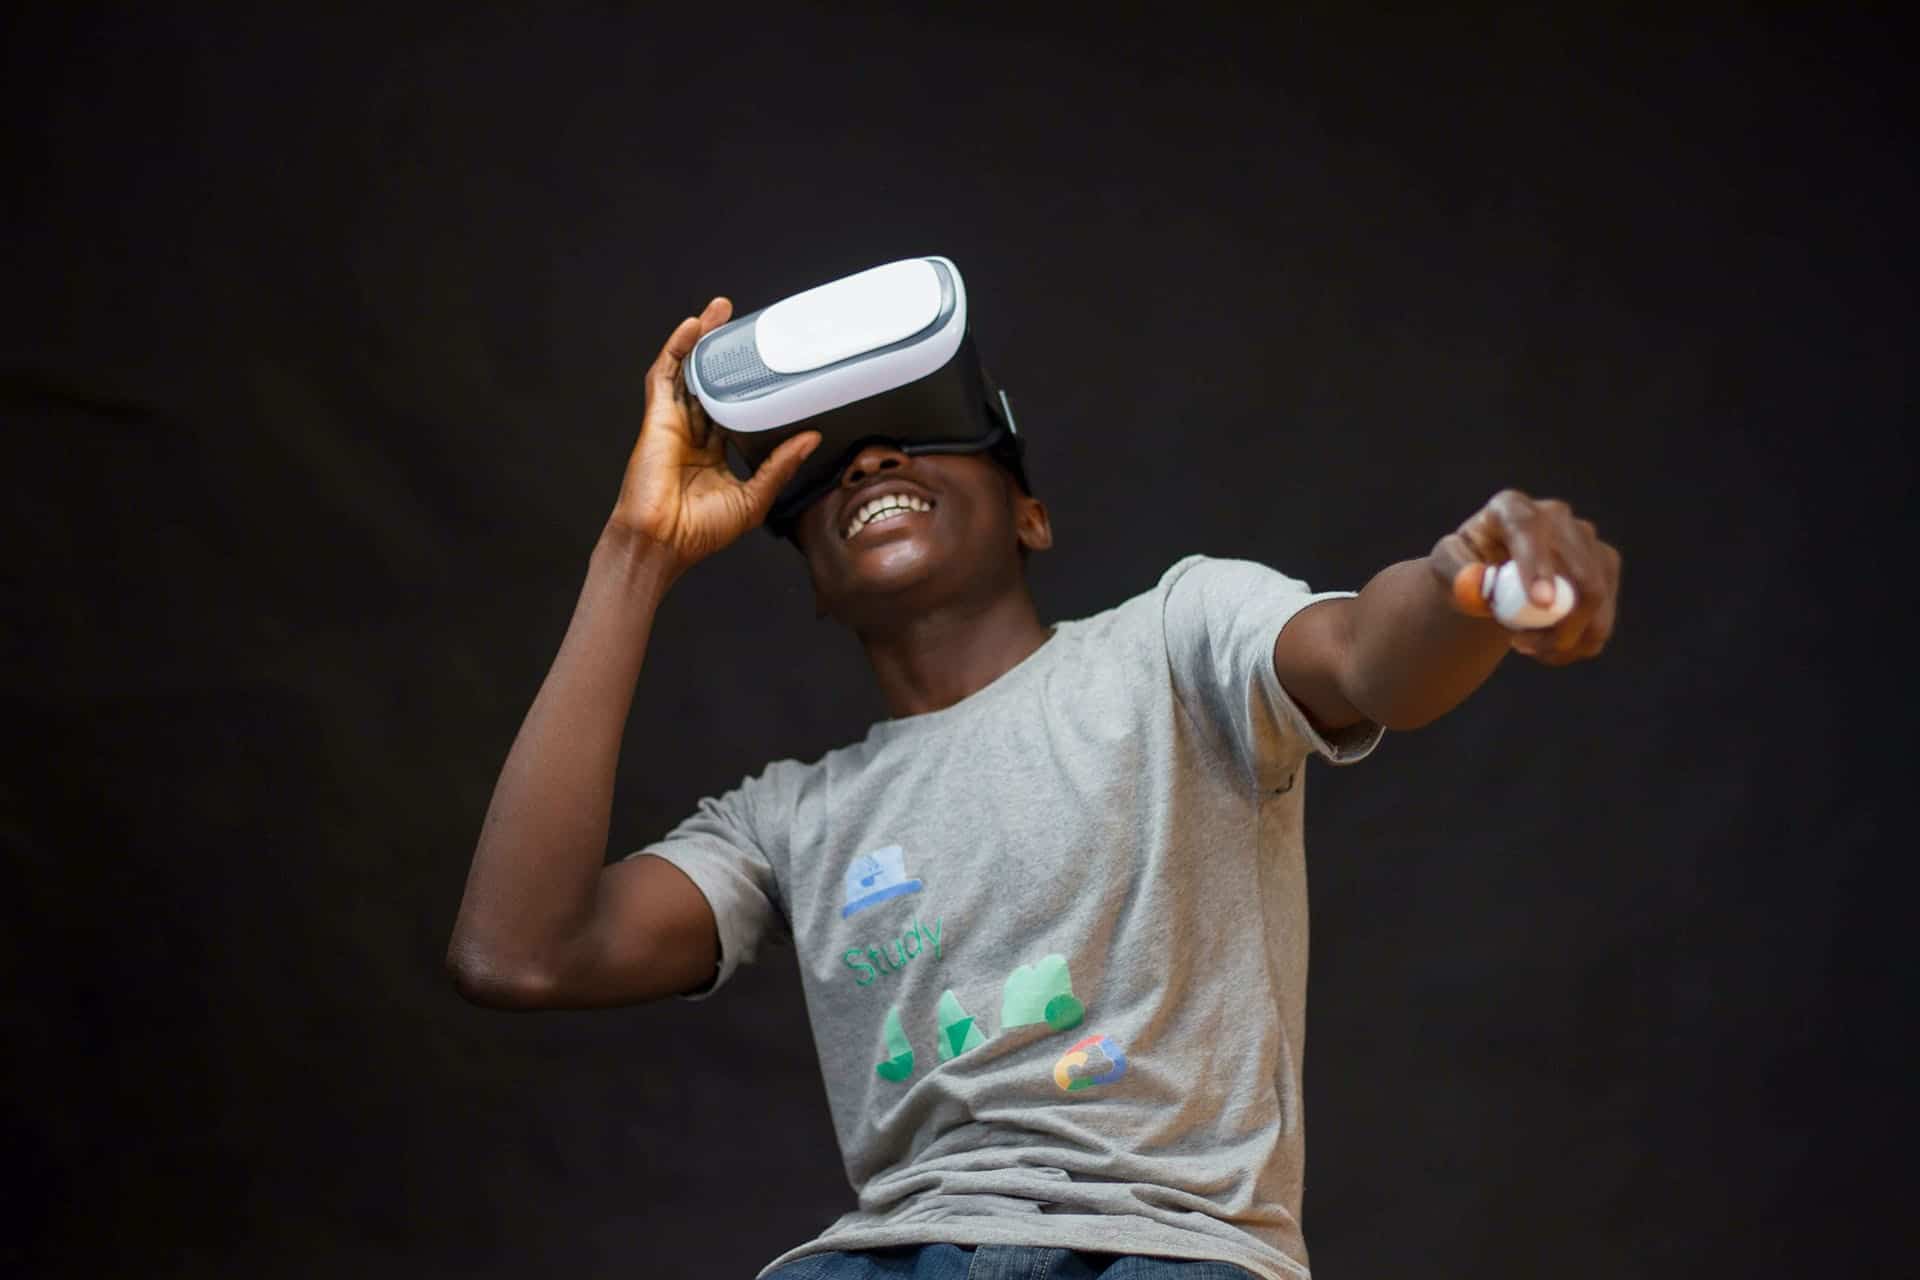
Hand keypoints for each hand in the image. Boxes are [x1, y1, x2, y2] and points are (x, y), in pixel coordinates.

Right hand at [608, 297, 820, 571]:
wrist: (661, 542)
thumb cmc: (698, 532)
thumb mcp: (754, 498)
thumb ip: (780, 466)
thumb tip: (811, 439)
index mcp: (714, 455)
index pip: (733, 410)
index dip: (746, 387)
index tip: (768, 368)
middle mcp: (693, 435)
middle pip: (710, 383)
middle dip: (724, 353)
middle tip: (746, 325)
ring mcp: (673, 423)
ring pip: (688, 371)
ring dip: (702, 340)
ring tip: (720, 311)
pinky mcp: (657, 418)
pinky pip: (665, 375)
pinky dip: (676, 349)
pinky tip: (692, 327)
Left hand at [1429, 489, 1621, 664]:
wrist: (1490, 577)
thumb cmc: (1464, 568)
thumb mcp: (1445, 568)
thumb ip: (1454, 573)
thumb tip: (1477, 583)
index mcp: (1510, 508)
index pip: (1528, 529)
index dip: (1537, 565)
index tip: (1542, 603)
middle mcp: (1555, 515)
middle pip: (1578, 570)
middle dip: (1557, 621)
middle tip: (1522, 646)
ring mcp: (1586, 538)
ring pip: (1596, 597)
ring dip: (1565, 638)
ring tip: (1527, 648)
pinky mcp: (1604, 564)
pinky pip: (1603, 614)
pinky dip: (1578, 643)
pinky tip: (1548, 648)